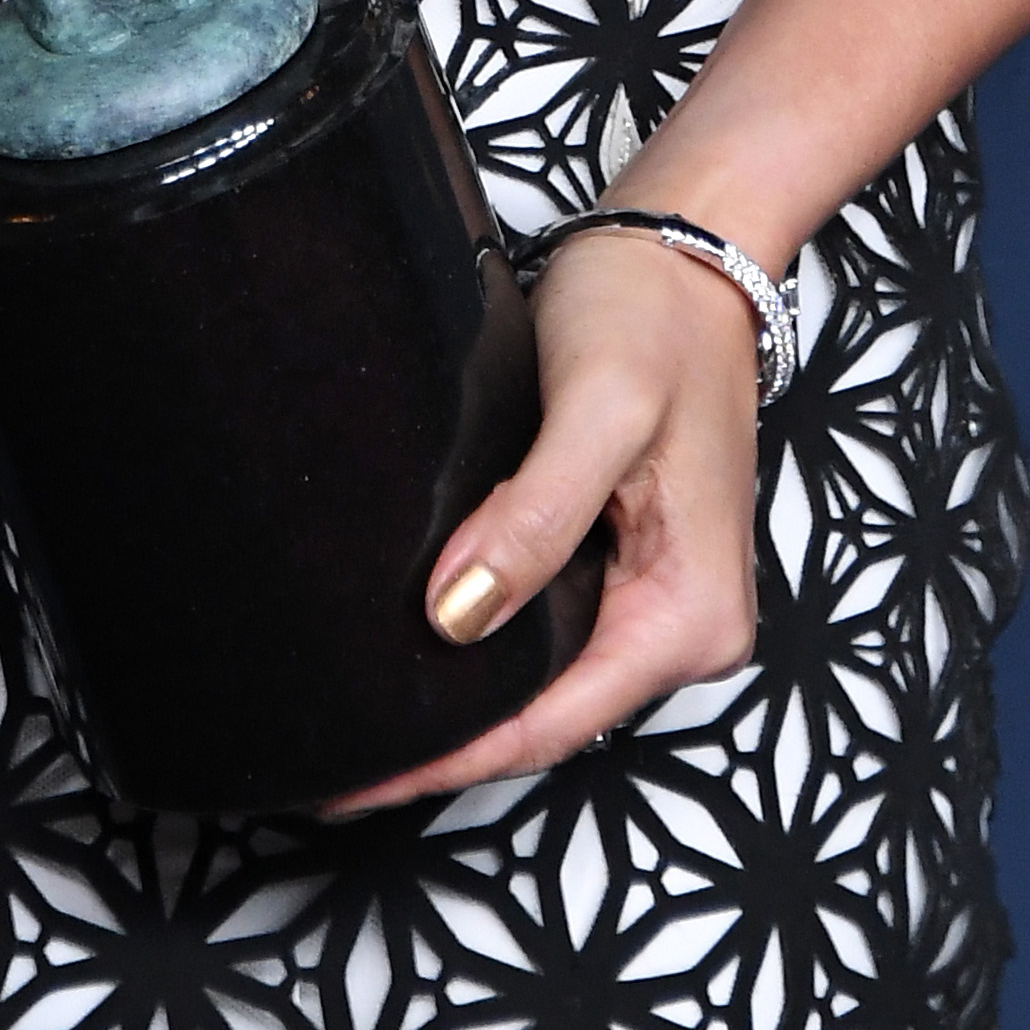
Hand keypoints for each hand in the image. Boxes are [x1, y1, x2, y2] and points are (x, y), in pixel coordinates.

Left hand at [326, 226, 762, 813]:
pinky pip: (550, 628)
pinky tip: (423, 641)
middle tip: (336, 753)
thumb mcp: (599, 409)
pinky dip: (487, 638)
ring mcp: (657, 598)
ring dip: (462, 693)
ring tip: (362, 710)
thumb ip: (534, 519)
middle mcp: (685, 625)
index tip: (356, 781)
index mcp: (692, 615)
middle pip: (548, 713)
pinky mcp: (629, 564)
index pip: (551, 721)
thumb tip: (457, 617)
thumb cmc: (657, 313)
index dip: (449, 757)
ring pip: (545, 675)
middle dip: (447, 739)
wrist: (688, 247)